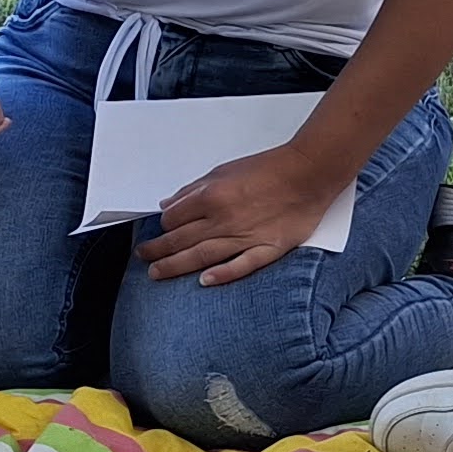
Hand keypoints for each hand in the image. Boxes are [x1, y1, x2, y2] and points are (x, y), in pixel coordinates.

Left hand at [139, 141, 346, 284]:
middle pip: (180, 239)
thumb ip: (193, 189)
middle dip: (158, 250)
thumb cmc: (269, 169)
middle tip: (144, 257)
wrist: (308, 172)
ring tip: (157, 273)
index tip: (159, 230)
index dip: (163, 224)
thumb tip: (169, 204)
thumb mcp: (223, 170)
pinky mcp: (267, 248)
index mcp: (211, 197)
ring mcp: (245, 236)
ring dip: (175, 265)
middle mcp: (223, 219)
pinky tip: (204, 282)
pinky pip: (241, 266)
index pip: (174, 217)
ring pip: (201, 256)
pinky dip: (222, 275)